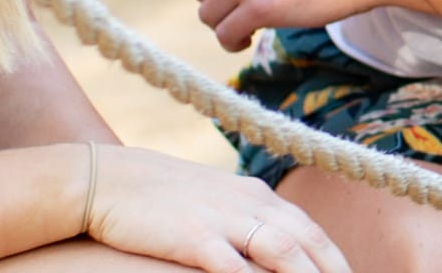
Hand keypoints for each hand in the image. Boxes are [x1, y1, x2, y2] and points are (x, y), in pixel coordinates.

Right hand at [74, 144, 347, 272]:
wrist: (104, 178)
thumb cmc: (158, 196)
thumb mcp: (214, 201)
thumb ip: (248, 221)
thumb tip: (278, 249)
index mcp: (258, 196)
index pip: (313, 234)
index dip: (337, 264)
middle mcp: (250, 204)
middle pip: (309, 245)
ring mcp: (225, 219)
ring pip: (285, 253)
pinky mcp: (195, 237)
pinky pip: (235, 268)